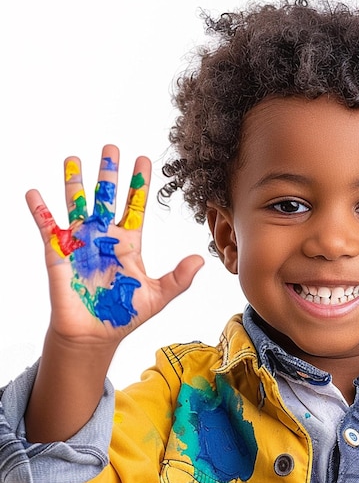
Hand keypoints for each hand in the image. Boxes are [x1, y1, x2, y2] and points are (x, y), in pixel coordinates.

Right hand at [26, 144, 204, 348]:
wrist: (94, 335)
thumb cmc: (125, 315)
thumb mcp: (158, 296)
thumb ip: (179, 278)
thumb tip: (200, 259)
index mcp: (129, 243)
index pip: (135, 206)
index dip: (139, 183)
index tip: (144, 160)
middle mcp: (104, 237)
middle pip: (107, 197)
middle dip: (109, 173)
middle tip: (111, 147)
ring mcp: (80, 242)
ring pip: (77, 204)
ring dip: (75, 182)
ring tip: (74, 158)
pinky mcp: (58, 253)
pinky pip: (47, 228)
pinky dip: (40, 211)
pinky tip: (35, 193)